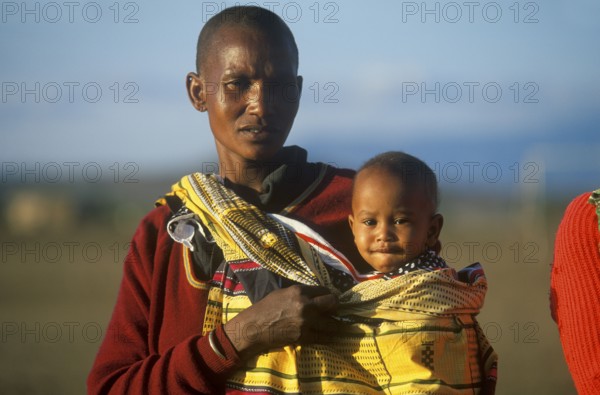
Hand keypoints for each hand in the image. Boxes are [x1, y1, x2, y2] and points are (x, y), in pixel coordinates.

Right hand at [223, 285, 338, 359]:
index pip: (324, 290)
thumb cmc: (265, 308)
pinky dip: (328, 337)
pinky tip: (328, 335)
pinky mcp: (304, 336)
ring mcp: (306, 321)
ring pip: (333, 323)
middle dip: (336, 306)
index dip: (329, 294)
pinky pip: (324, 337)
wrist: (254, 328)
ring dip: (335, 324)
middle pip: (333, 303)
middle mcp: (305, 304)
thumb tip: (314, 296)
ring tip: (334, 325)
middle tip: (335, 310)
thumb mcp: (282, 293)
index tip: (330, 299)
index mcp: (299, 291)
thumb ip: (300, 294)